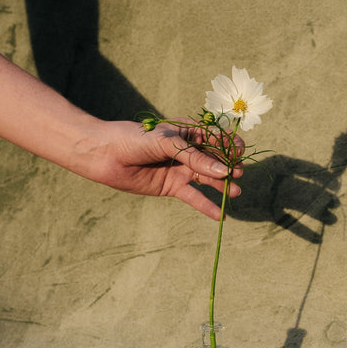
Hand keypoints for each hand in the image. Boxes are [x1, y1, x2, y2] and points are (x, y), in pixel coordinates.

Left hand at [85, 120, 243, 219]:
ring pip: (208, 178)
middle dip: (229, 166)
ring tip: (236, 192)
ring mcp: (181, 169)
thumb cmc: (135, 139)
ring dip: (223, 185)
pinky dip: (207, 206)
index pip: (217, 138)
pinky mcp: (172, 187)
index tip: (239, 153)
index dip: (231, 145)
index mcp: (189, 131)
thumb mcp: (167, 143)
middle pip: (216, 160)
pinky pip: (194, 197)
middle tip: (238, 173)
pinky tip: (221, 216)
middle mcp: (189, 151)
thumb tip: (224, 170)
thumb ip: (195, 158)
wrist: (106, 155)